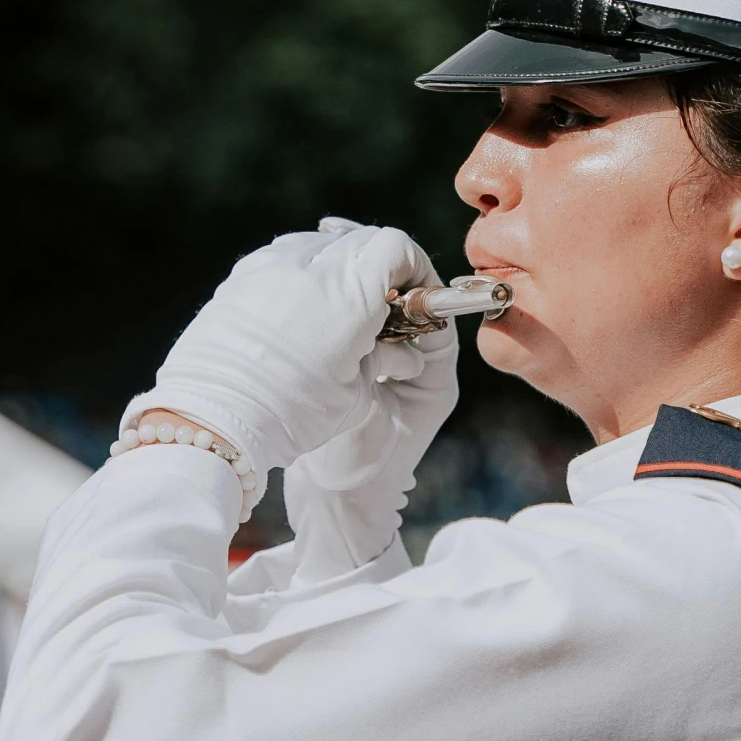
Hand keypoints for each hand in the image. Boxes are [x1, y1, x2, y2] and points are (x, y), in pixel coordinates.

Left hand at [122, 220, 443, 495]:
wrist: (212, 420)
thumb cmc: (290, 415)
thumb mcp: (354, 395)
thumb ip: (383, 357)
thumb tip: (402, 350)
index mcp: (349, 295)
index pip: (396, 247)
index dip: (414, 266)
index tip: (415, 296)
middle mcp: (310, 267)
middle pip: (362, 240)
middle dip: (380, 268)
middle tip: (382, 308)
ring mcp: (271, 265)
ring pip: (322, 242)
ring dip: (340, 266)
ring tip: (339, 309)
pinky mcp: (241, 274)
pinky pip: (285, 254)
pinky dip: (304, 272)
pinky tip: (302, 309)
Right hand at [284, 272, 458, 577]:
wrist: (334, 508)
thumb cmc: (358, 470)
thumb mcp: (372, 414)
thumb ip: (381, 367)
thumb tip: (389, 321)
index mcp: (434, 375)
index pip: (433, 309)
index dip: (412, 276)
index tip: (382, 253)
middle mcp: (417, 365)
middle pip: (404, 300)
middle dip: (377, 268)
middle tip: (339, 233)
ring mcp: (385, 365)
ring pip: (377, 307)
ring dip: (352, 279)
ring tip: (320, 244)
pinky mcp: (356, 368)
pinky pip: (355, 323)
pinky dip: (337, 301)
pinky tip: (306, 279)